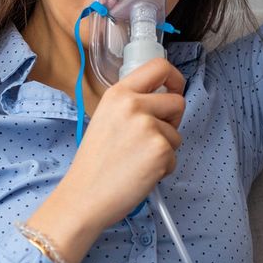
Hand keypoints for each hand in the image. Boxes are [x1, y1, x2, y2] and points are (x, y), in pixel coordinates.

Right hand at [60, 57, 186, 228]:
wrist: (84, 196)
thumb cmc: (94, 163)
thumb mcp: (106, 118)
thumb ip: (131, 104)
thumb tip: (162, 98)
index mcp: (118, 93)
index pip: (159, 67)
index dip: (174, 77)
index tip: (174, 89)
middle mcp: (133, 105)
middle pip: (177, 101)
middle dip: (172, 120)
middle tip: (152, 137)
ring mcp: (148, 127)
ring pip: (177, 132)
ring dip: (164, 148)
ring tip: (138, 159)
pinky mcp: (160, 150)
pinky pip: (175, 155)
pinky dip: (163, 167)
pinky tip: (141, 173)